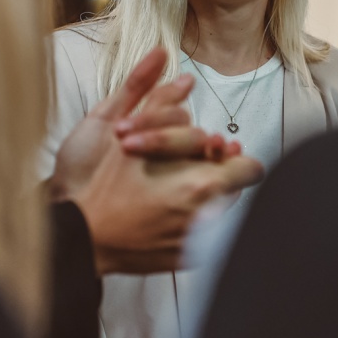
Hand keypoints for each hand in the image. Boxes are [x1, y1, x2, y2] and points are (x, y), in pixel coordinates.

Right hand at [55, 48, 263, 273]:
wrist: (86, 240)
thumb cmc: (106, 191)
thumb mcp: (130, 141)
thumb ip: (160, 105)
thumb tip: (186, 78)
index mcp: (201, 186)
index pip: (251, 170)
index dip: (234, 157)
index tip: (214, 153)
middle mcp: (207, 217)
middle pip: (236, 189)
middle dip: (218, 174)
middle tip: (189, 167)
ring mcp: (199, 243)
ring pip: (222, 210)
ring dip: (207, 197)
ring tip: (175, 190)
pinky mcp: (189, 259)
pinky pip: (206, 234)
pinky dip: (195, 222)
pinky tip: (167, 214)